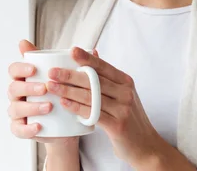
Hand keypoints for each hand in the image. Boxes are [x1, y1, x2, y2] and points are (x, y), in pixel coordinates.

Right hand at [7, 40, 78, 149]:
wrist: (66, 125)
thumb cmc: (63, 96)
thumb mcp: (68, 80)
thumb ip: (76, 66)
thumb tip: (93, 51)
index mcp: (24, 78)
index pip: (14, 69)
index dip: (21, 68)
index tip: (35, 69)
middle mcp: (18, 94)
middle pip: (13, 88)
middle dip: (28, 87)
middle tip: (45, 88)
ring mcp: (18, 111)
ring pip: (15, 109)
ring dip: (31, 107)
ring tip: (49, 107)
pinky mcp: (21, 128)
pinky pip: (18, 129)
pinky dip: (27, 129)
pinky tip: (39, 126)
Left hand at [46, 47, 165, 166]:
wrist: (145, 145)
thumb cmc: (128, 117)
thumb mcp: (122, 94)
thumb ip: (107, 76)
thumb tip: (93, 53)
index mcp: (126, 81)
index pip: (103, 67)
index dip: (87, 58)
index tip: (71, 51)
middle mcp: (126, 92)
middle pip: (94, 80)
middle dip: (70, 75)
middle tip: (52, 72)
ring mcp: (123, 109)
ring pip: (90, 97)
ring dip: (68, 91)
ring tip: (51, 86)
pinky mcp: (118, 125)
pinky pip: (92, 113)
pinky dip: (76, 108)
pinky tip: (64, 103)